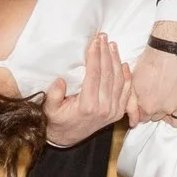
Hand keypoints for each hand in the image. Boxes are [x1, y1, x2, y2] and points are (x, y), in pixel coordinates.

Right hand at [42, 32, 132, 148]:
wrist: (67, 139)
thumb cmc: (57, 121)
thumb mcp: (50, 109)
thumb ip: (54, 95)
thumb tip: (60, 80)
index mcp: (87, 106)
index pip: (94, 75)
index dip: (95, 56)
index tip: (94, 41)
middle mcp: (104, 109)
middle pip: (108, 74)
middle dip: (106, 53)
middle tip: (103, 37)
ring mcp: (113, 111)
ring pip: (119, 80)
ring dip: (116, 60)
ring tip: (112, 45)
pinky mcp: (118, 112)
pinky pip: (126, 91)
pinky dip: (127, 76)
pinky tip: (123, 63)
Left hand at [129, 30, 176, 132]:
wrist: (170, 47)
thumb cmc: (149, 61)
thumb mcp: (132, 81)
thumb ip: (130, 103)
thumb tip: (132, 122)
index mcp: (148, 106)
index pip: (144, 117)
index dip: (143, 109)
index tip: (145, 102)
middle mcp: (164, 109)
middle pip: (158, 117)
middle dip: (156, 110)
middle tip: (157, 95)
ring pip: (174, 119)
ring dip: (170, 114)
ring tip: (169, 103)